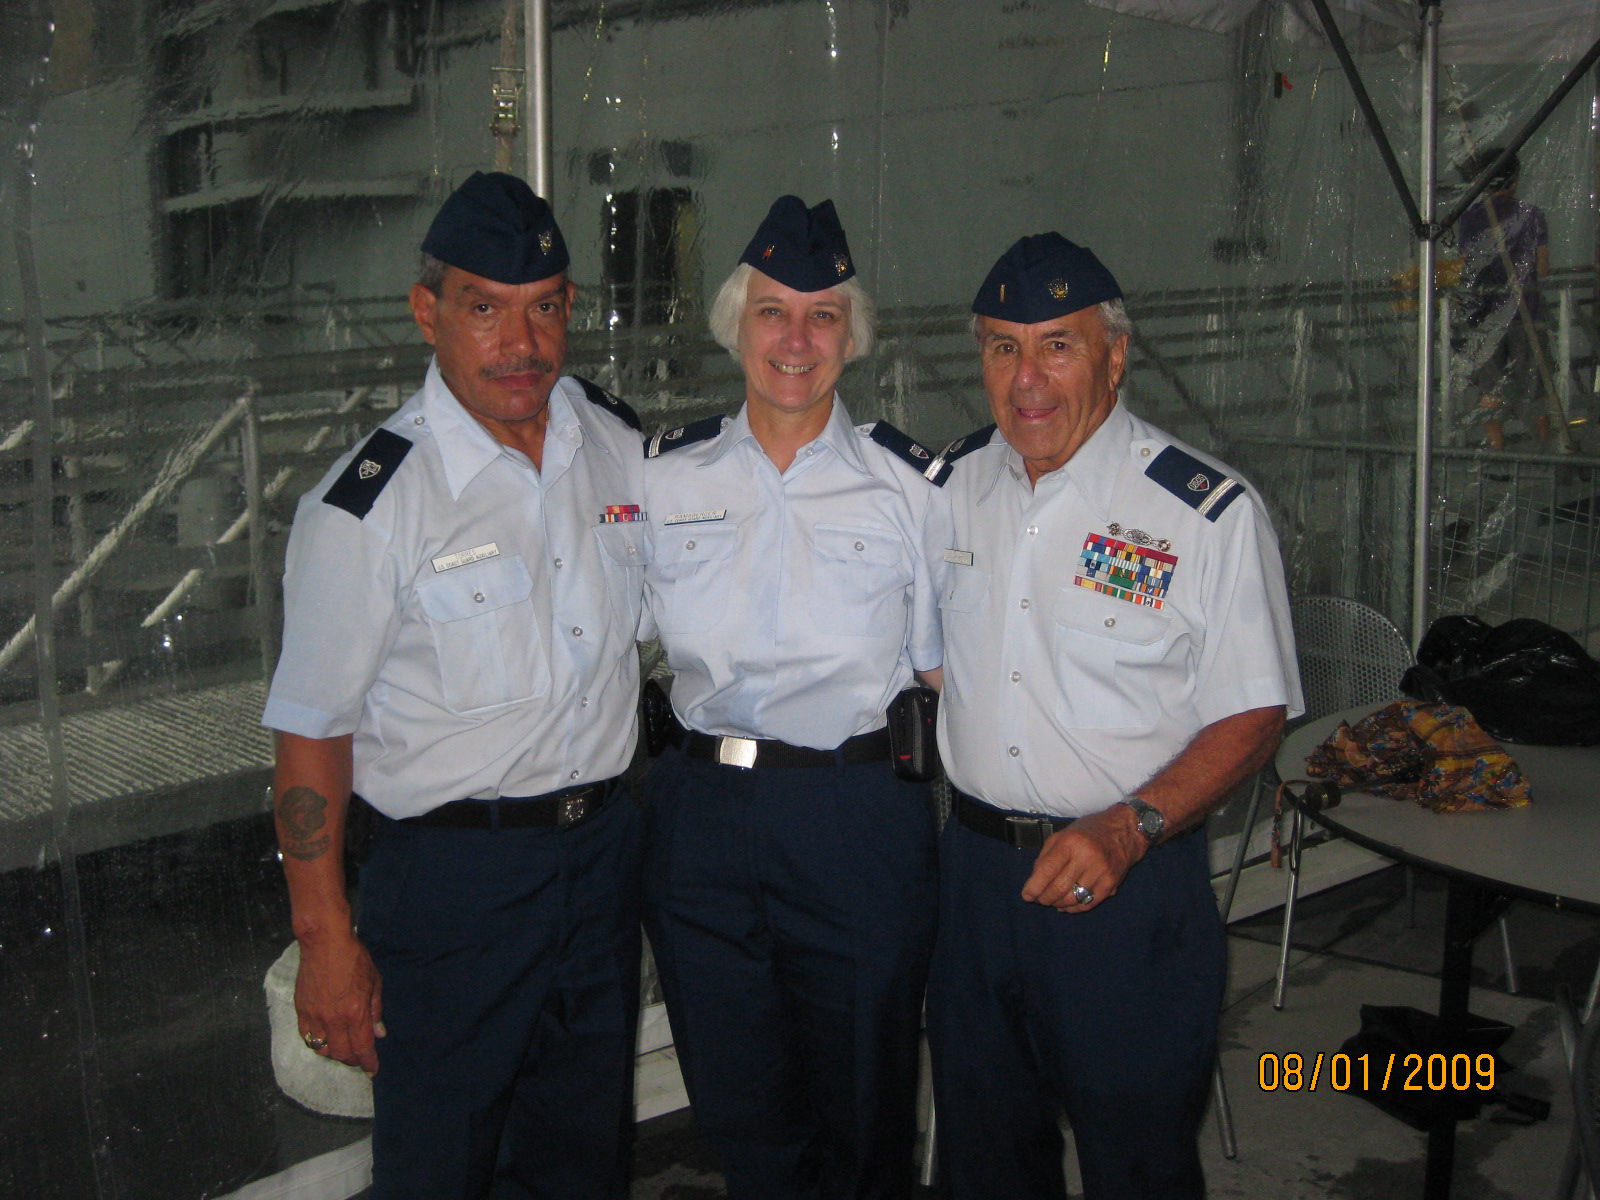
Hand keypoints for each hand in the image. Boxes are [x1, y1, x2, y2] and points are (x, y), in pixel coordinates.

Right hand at [294, 930, 384, 1074]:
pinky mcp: (301, 1010)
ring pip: (322, 1049)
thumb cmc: (354, 958)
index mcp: (355, 1013)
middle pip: (341, 1054)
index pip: (361, 1049)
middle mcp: (333, 1020)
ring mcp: (314, 1016)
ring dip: (334, 1053)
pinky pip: (307, 1036)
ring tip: (342, 1047)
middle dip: (352, 1060)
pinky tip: (324, 1037)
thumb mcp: (374, 982)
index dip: (368, 1063)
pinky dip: (317, 1042)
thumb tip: (378, 1033)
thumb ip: (375, 1010)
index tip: (372, 1070)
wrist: (324, 943)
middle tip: (359, 1057)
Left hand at [1020, 804, 1146, 911]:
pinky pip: (1088, 903)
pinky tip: (1067, 905)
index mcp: (1070, 842)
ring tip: (1052, 901)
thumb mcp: (1063, 834)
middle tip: (1039, 899)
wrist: (1124, 831)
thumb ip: (1046, 856)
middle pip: (1058, 888)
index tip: (1027, 895)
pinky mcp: (1111, 884)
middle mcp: (1086, 857)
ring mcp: (1100, 872)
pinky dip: (1074, 908)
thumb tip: (1034, 882)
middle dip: (1044, 898)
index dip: (1034, 886)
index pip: (1047, 870)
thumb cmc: (1088, 832)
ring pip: (1072, 899)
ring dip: (1058, 904)